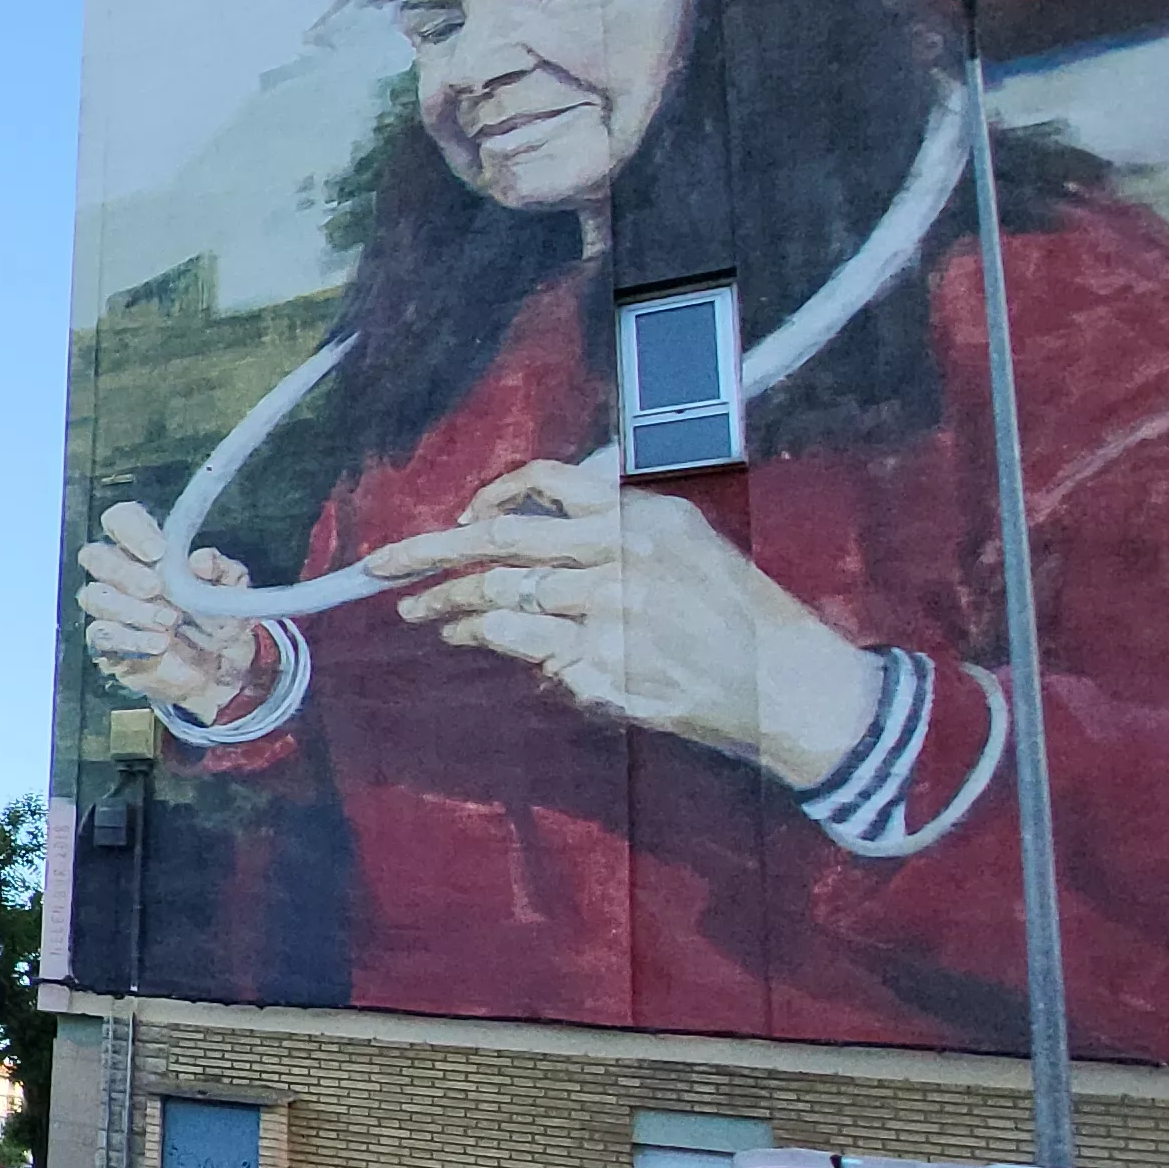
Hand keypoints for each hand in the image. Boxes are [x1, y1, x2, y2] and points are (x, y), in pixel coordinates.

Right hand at [78, 501, 265, 719]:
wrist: (221, 670)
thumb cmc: (220, 621)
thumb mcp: (234, 592)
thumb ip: (223, 571)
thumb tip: (201, 560)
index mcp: (148, 551)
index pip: (122, 520)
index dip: (132, 530)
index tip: (157, 552)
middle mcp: (121, 576)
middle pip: (95, 556)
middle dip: (123, 571)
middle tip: (155, 588)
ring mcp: (110, 611)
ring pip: (94, 596)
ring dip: (129, 609)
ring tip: (168, 622)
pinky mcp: (107, 646)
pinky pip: (100, 636)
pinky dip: (129, 639)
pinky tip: (158, 644)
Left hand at [366, 458, 884, 787]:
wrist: (787, 683)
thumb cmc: (734, 606)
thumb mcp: (683, 537)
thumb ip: (608, 522)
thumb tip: (526, 522)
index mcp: (639, 515)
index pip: (543, 484)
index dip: (487, 499)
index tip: (458, 520)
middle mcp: (620, 560)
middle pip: (498, 547)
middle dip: (425, 556)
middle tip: (381, 570)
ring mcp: (609, 621)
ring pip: (501, 608)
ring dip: (452, 614)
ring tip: (429, 618)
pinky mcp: (605, 674)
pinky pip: (537, 663)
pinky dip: (520, 660)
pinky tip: (515, 660)